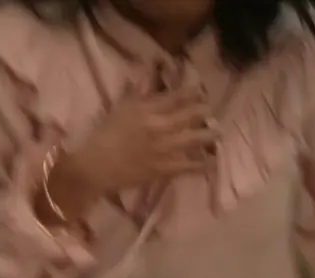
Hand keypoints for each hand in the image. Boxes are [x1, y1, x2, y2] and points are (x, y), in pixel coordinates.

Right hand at [65, 84, 217, 196]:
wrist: (96, 167)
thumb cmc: (106, 135)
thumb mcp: (121, 108)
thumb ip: (138, 91)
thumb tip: (151, 71)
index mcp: (147, 109)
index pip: (176, 96)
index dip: (192, 90)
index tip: (200, 88)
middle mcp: (159, 126)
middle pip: (190, 115)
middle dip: (204, 111)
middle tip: (212, 109)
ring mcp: (164, 149)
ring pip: (194, 138)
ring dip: (209, 134)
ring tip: (218, 131)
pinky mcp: (165, 169)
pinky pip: (189, 166)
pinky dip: (202, 164)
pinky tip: (212, 161)